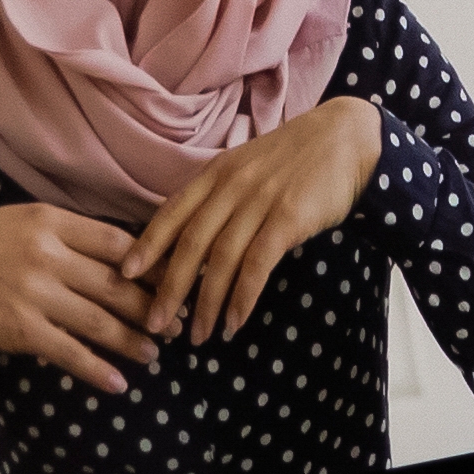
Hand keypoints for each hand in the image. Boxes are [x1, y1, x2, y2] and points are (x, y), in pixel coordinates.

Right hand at [0, 205, 156, 390]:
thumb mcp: (15, 223)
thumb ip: (60, 235)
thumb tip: (110, 254)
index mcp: (49, 222)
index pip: (119, 243)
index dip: (151, 265)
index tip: (170, 281)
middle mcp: (47, 254)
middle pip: (118, 283)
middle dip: (153, 307)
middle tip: (176, 323)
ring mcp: (34, 292)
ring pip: (101, 320)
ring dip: (133, 341)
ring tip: (153, 354)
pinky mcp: (19, 328)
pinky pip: (70, 352)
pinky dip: (98, 370)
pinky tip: (117, 383)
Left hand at [117, 97, 383, 343]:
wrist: (348, 138)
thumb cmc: (297, 158)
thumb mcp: (248, 166)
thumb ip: (221, 196)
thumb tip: (195, 240)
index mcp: (216, 173)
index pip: (171, 213)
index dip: (146, 245)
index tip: (125, 274)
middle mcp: (231, 186)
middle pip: (189, 244)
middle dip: (169, 288)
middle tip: (154, 323)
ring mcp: (259, 201)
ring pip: (221, 260)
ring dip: (206, 303)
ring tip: (198, 335)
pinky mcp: (288, 218)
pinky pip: (257, 265)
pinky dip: (242, 297)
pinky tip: (233, 321)